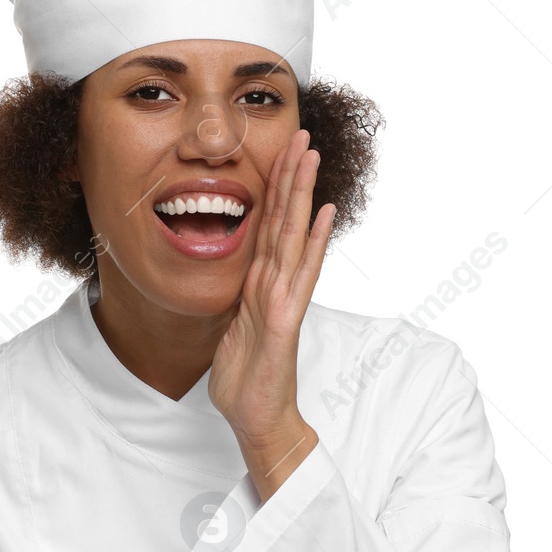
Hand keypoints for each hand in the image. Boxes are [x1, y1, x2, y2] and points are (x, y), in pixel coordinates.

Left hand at [208, 129, 332, 501]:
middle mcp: (275, 283)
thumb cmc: (244, 377)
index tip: (279, 151)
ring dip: (303, 194)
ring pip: (293, 236)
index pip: (268, 225)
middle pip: (285, 219)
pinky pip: (300, 274)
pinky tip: (324, 214)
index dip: (273, 188)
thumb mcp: (228, 325)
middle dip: (291, 176)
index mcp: (259, 283)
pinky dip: (312, 243)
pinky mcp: (285, 319)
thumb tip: (228, 276)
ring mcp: (284, 298)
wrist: (255, 417)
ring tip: (312, 157)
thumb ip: (233, 296)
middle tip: (301, 134)